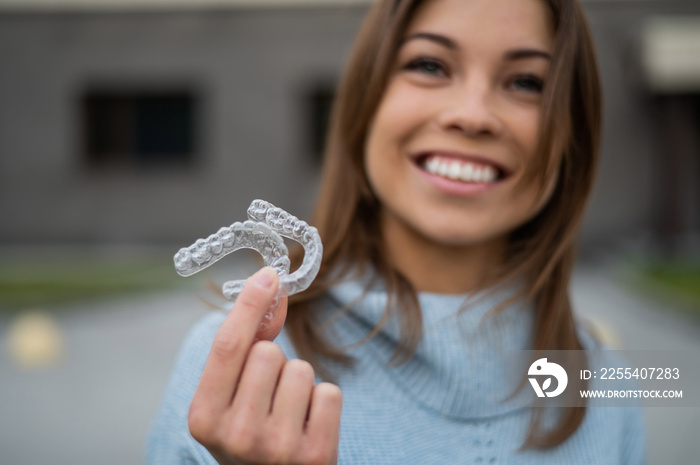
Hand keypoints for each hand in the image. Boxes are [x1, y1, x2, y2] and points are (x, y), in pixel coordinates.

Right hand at [188, 267, 342, 464]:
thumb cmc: (248, 431)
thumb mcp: (230, 397)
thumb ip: (245, 343)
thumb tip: (270, 284)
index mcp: (203, 417)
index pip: (228, 347)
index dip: (249, 305)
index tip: (269, 275)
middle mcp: (236, 435)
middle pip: (269, 353)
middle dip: (273, 362)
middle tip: (268, 395)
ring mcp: (276, 449)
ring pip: (302, 370)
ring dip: (299, 383)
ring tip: (288, 413)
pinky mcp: (316, 455)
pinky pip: (329, 392)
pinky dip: (323, 401)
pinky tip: (308, 425)